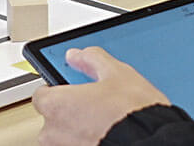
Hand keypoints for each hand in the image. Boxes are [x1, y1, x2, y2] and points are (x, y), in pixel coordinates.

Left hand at [32, 46, 169, 145]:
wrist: (151, 144)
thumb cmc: (132, 114)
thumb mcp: (116, 73)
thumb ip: (91, 60)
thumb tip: (78, 56)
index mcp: (56, 105)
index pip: (41, 95)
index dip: (58, 89)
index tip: (71, 87)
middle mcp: (54, 134)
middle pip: (53, 119)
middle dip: (69, 112)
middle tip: (94, 105)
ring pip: (66, 138)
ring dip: (78, 131)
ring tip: (105, 123)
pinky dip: (89, 142)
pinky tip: (108, 136)